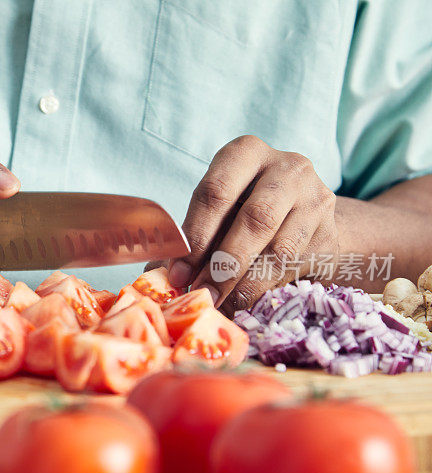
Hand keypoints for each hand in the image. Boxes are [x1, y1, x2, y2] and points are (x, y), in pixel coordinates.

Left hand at [163, 135, 338, 310]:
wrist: (304, 213)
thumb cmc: (244, 209)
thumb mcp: (218, 211)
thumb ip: (193, 237)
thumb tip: (159, 276)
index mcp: (245, 153)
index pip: (215, 192)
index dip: (195, 236)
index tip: (178, 273)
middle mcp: (286, 168)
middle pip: (254, 219)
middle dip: (223, 264)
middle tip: (201, 294)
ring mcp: (314, 198)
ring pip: (279, 249)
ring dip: (245, 284)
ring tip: (220, 303)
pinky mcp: (329, 232)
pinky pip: (295, 268)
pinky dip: (266, 289)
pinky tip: (246, 301)